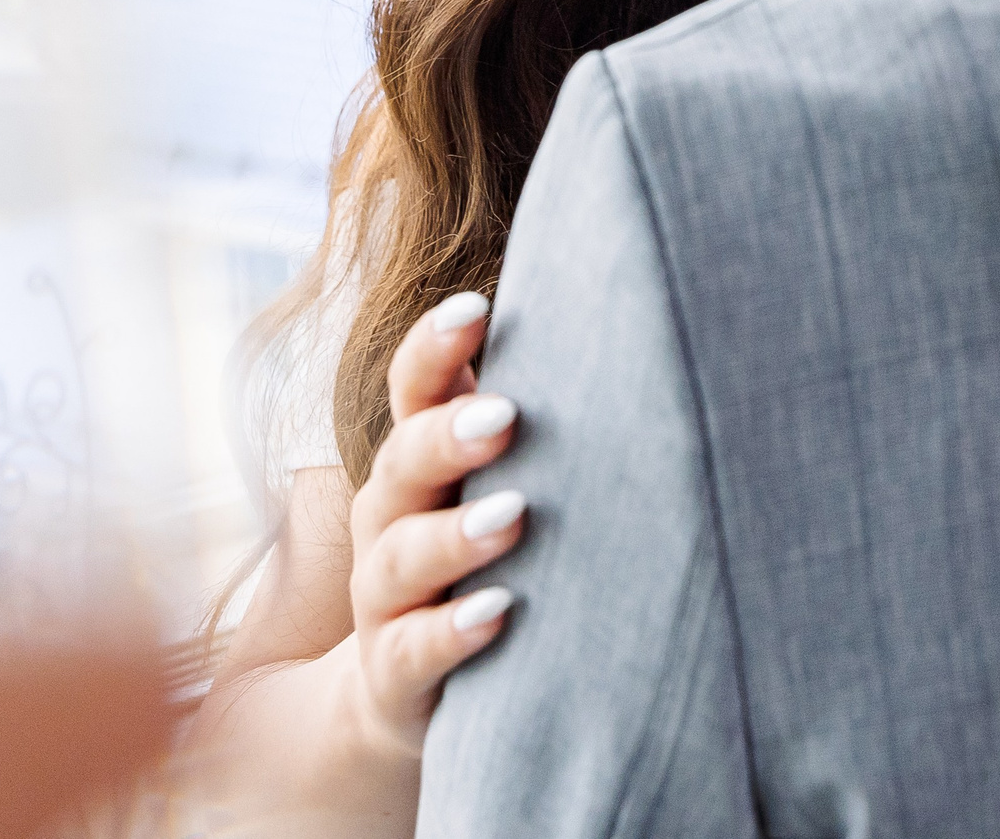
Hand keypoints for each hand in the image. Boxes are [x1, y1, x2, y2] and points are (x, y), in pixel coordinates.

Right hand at [343, 290, 524, 758]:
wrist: (394, 689)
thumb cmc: (472, 558)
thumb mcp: (485, 486)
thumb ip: (521, 421)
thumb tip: (614, 325)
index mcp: (416, 467)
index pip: (413, 393)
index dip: (434, 351)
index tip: (474, 309)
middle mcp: (390, 523)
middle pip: (403, 465)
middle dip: (448, 436)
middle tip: (504, 416)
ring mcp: (385, 600)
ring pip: (402, 558)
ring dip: (456, 535)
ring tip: (514, 515)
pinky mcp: (394, 674)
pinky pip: (412, 651)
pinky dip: (452, 632)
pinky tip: (499, 612)